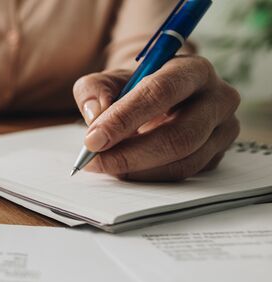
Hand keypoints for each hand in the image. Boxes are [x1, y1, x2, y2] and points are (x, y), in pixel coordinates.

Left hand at [73, 55, 240, 180]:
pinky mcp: (218, 155)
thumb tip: (96, 115)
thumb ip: (93, 91)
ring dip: (138, 170)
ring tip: (105, 166)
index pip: (160, 92)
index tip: (92, 140)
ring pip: (183, 161)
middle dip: (130, 154)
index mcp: (193, 69)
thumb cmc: (134, 87)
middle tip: (94, 161)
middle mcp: (218, 98)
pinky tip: (125, 170)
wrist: (160, 98)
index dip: (124, 118)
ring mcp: (224, 129)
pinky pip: (184, 174)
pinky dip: (149, 177)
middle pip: (179, 135)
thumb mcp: (107, 80)